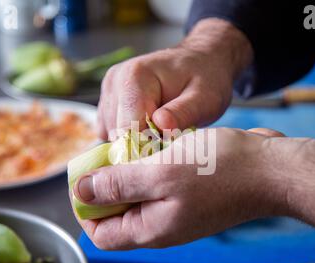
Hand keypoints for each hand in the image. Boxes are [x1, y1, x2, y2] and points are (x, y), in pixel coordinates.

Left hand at [73, 127, 285, 249]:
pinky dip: (151, 166)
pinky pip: (160, 184)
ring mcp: (178, 210)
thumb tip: (82, 193)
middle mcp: (163, 224)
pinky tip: (156, 146)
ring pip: (139, 195)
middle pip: (118, 212)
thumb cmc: (222, 170)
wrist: (272, 169)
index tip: (84, 179)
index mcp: (152, 229)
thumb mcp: (161, 173)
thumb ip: (119, 184)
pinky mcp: (190, 194)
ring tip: (131, 147)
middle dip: (106, 184)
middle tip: (107, 154)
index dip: (85, 209)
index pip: (102, 234)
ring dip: (129, 171)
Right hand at [97, 18, 252, 139]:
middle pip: (118, 134)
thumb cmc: (206, 79)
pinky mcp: (108, 102)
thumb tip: (160, 125)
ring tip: (164, 131)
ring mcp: (109, 91)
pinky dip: (131, 137)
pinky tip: (152, 129)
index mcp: (134, 77)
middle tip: (171, 139)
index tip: (170, 148)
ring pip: (114, 136)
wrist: (202, 61)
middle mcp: (115, 82)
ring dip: (137, 142)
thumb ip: (183, 113)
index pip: (127, 129)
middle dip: (142, 145)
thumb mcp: (204, 98)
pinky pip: (112, 132)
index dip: (147, 147)